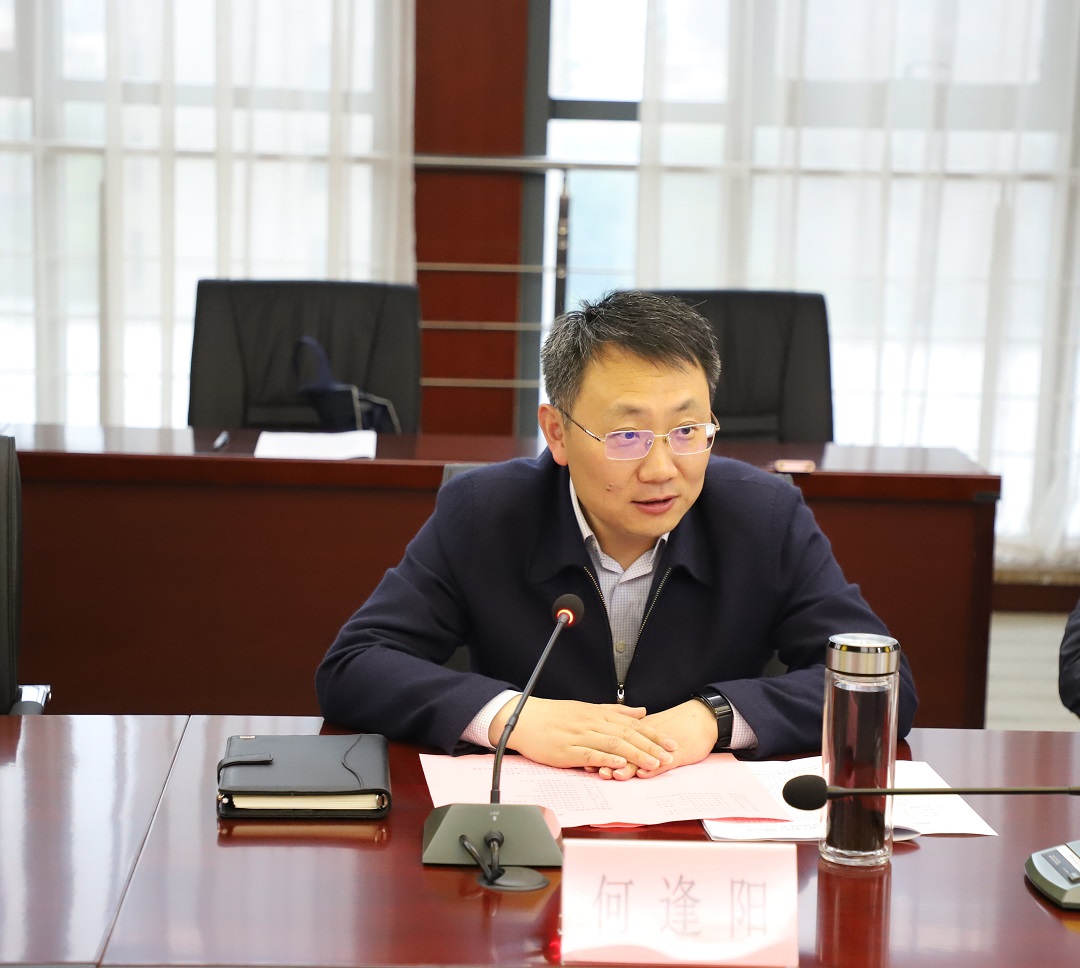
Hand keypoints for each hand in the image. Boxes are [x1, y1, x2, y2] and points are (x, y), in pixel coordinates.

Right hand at [489, 697, 677, 772]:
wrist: (524, 718)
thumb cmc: (554, 716)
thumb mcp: (587, 709)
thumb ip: (615, 711)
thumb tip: (642, 712)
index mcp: (598, 714)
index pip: (632, 725)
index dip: (653, 734)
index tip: (671, 742)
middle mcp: (592, 723)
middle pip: (627, 735)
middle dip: (651, 746)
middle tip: (670, 756)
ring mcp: (579, 736)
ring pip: (613, 744)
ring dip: (635, 754)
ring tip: (653, 763)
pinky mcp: (567, 750)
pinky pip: (589, 754)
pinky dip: (606, 759)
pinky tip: (619, 764)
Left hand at [589, 699, 717, 779]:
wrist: (702, 718)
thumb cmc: (677, 725)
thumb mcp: (652, 729)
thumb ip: (633, 737)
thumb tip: (613, 749)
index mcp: (640, 730)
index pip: (616, 740)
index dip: (601, 750)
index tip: (586, 758)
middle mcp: (648, 737)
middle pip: (626, 749)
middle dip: (610, 761)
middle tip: (594, 770)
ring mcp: (663, 746)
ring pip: (644, 757)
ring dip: (628, 767)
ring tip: (615, 775)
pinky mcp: (679, 754)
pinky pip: (666, 762)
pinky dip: (655, 769)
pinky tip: (645, 775)